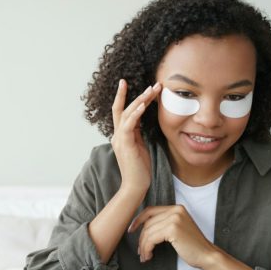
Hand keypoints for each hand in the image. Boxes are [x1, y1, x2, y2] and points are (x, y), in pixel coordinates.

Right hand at [111, 79, 160, 194]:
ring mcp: (120, 139)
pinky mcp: (125, 144)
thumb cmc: (140, 169)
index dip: (124, 97)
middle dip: (136, 94)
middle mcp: (117, 135)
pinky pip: (129, 124)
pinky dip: (136, 113)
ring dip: (140, 100)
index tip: (127, 83)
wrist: (135, 186)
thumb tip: (143, 122)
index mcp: (121, 135)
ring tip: (153, 89)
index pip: (122, 111)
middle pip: (123, 108)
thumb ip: (138, 134)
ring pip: (127, 113)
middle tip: (153, 84)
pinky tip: (144, 104)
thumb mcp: (140, 146)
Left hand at [128, 205, 214, 267]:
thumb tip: (142, 228)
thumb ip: (164, 223)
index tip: (131, 230)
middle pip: (148, 223)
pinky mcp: (173, 229)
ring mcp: (175, 218)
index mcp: (177, 208)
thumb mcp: (177, 229)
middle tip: (140, 252)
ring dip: (143, 246)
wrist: (207, 255)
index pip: (151, 211)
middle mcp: (176, 210)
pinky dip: (147, 248)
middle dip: (141, 238)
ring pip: (148, 232)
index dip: (138, 220)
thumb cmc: (192, 246)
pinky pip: (151, 239)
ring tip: (144, 256)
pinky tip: (149, 256)